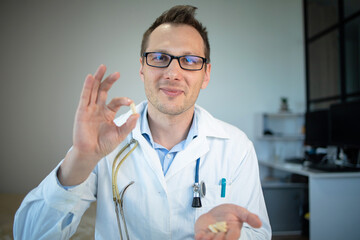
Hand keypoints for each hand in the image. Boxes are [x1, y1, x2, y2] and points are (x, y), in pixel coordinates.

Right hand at [58, 64, 138, 185]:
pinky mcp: (82, 111)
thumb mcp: (120, 134)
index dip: (123, 100)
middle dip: (109, 81)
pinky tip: (91, 77)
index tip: (129, 102)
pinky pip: (85, 97)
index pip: (116, 101)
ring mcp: (90, 109)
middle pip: (103, 91)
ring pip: (94, 90)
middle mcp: (98, 108)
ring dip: (98, 78)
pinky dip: (87, 87)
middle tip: (116, 73)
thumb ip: (128, 125)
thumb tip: (137, 114)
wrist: (91, 153)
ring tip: (102, 67)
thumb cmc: (104, 145)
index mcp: (107, 113)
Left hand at [194, 204, 261, 239]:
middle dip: (218, 238)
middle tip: (219, 232)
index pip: (232, 237)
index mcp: (233, 232)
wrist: (216, 212)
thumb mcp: (240, 211)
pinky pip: (199, 238)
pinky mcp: (202, 234)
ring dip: (209, 239)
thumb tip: (259, 223)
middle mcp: (222, 236)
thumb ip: (249, 217)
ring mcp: (212, 236)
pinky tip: (201, 234)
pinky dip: (199, 237)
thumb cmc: (229, 213)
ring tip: (209, 234)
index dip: (230, 237)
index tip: (227, 230)